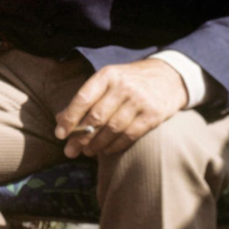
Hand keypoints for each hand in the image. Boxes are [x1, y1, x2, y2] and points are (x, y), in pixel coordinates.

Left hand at [54, 58, 188, 157]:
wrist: (169, 76)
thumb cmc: (130, 81)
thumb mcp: (108, 80)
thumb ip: (86, 98)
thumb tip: (60, 118)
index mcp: (107, 75)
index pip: (83, 98)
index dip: (70, 117)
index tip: (59, 134)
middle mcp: (122, 87)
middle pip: (97, 117)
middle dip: (80, 136)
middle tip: (70, 151)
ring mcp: (139, 101)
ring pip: (112, 128)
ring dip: (97, 144)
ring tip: (87, 152)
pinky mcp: (153, 115)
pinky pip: (130, 135)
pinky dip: (116, 146)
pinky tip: (106, 151)